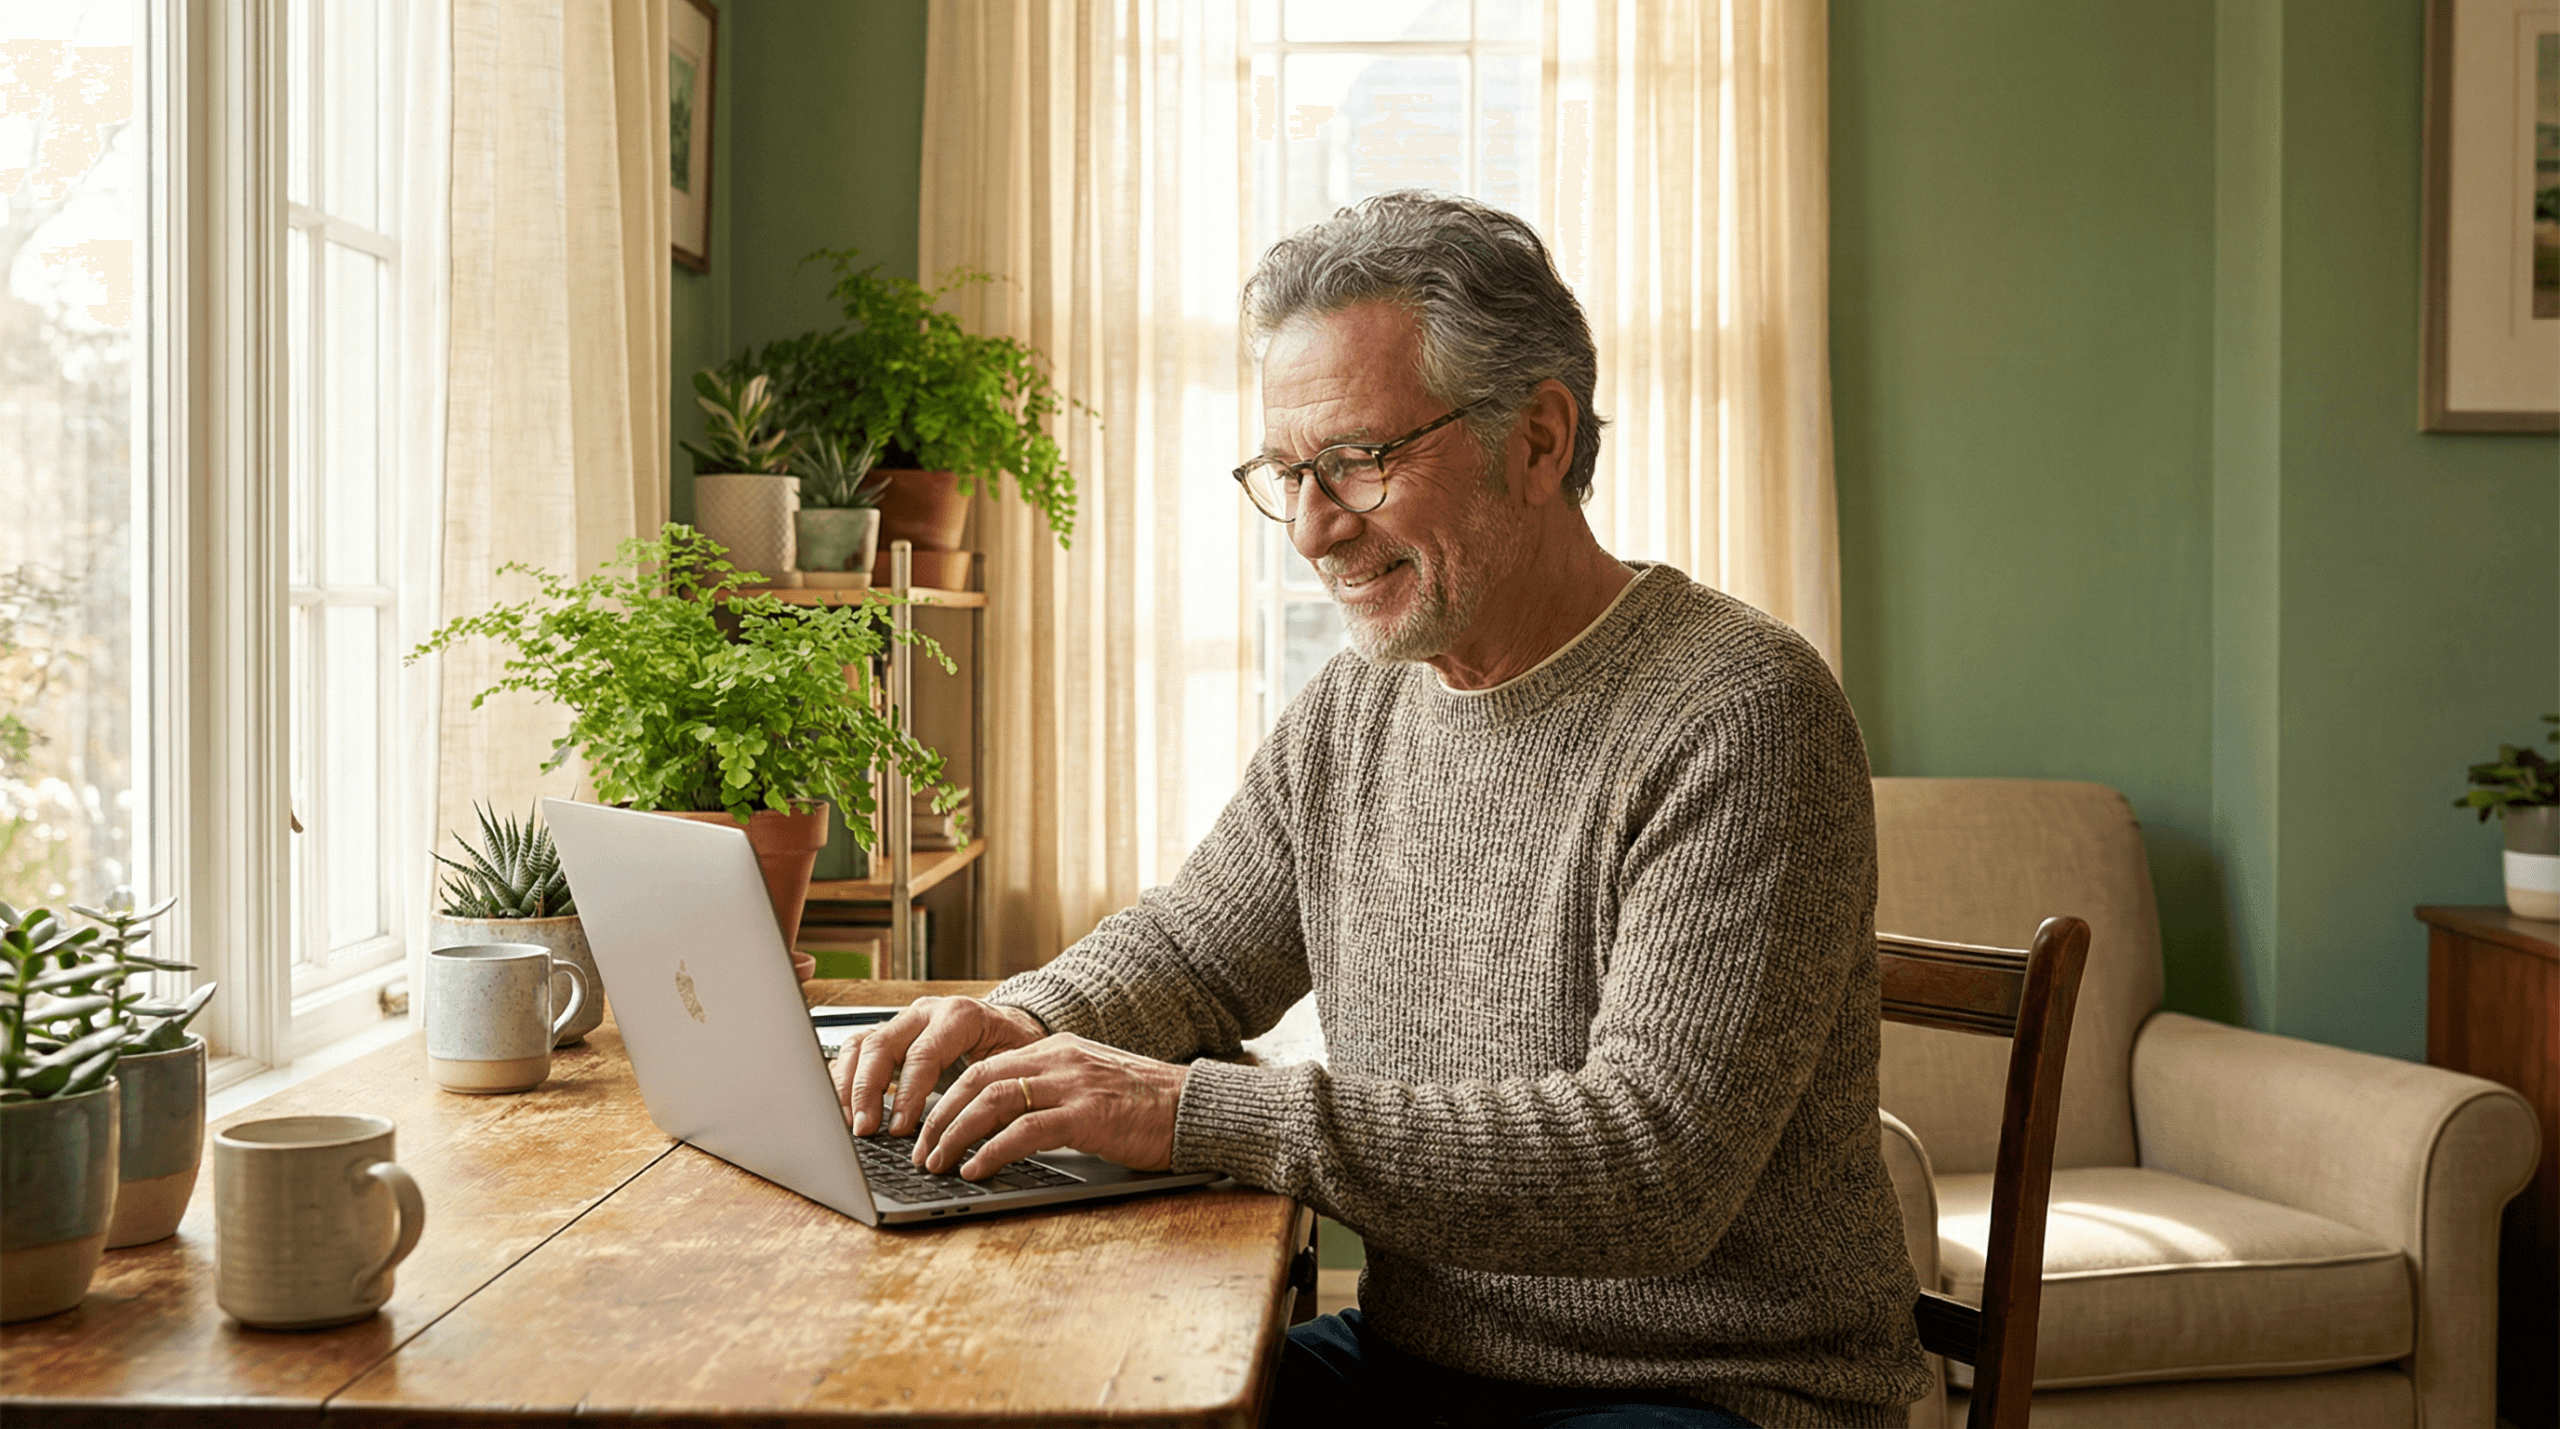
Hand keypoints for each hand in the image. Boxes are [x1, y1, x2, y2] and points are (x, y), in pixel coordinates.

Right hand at [832, 996, 1047, 1135]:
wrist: (1014, 1024)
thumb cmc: (1015, 1047)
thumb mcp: (1015, 1065)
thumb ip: (993, 1091)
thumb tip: (972, 1134)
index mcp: (960, 1015)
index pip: (923, 1054)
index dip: (907, 1093)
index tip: (899, 1128)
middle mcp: (926, 1012)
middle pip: (882, 1044)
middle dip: (868, 1090)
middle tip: (865, 1129)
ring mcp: (905, 1020)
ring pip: (863, 1044)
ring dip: (849, 1084)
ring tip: (849, 1122)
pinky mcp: (892, 1034)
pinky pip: (858, 1049)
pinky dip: (846, 1077)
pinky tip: (845, 1108)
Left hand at [911, 1033, 1188, 1178]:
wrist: (1196, 1108)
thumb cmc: (1147, 1107)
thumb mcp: (1090, 1087)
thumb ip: (1051, 1094)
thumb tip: (1004, 1125)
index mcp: (1057, 1050)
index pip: (986, 1067)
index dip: (949, 1097)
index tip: (928, 1127)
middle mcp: (1060, 1060)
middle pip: (978, 1080)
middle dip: (941, 1116)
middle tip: (921, 1150)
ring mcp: (1073, 1084)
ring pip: (993, 1101)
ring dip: (956, 1134)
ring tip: (937, 1163)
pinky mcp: (1087, 1114)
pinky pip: (1025, 1130)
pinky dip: (992, 1151)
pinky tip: (976, 1169)